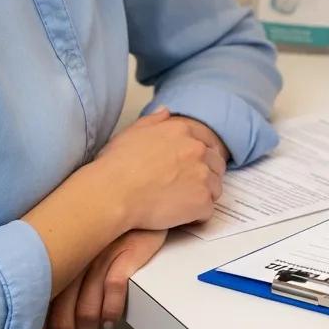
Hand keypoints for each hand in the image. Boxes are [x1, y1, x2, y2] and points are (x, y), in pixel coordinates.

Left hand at [28, 229, 167, 328]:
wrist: (135, 194)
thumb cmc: (103, 228)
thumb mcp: (76, 249)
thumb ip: (61, 278)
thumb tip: (47, 320)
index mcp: (57, 261)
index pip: (40, 309)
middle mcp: (75, 261)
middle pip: (63, 316)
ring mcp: (100, 257)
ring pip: (88, 309)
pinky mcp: (126, 252)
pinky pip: (115, 288)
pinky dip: (112, 310)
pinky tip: (111, 323)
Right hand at [93, 108, 226, 230]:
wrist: (112, 193)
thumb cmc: (116, 165)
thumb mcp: (133, 132)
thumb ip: (154, 120)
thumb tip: (166, 112)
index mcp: (183, 131)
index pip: (208, 142)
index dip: (201, 158)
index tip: (191, 168)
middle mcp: (197, 150)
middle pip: (216, 165)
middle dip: (205, 176)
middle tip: (186, 189)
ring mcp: (202, 175)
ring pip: (215, 187)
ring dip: (202, 196)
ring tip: (181, 204)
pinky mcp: (201, 200)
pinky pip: (207, 210)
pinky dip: (196, 216)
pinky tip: (179, 217)